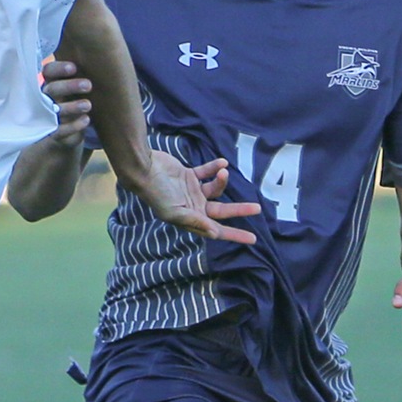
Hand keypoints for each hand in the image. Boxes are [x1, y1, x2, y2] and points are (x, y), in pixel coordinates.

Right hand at [39, 58, 91, 141]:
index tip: (74, 67)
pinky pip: (60, 131)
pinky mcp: (55, 134)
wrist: (70, 132)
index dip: (59, 69)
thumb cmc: (77, 100)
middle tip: (89, 85)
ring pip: (56, 110)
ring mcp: (49, 116)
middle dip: (69, 86)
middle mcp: (47, 98)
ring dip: (72, 106)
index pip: (48, 71)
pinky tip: (86, 120)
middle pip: (52, 89)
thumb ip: (84, 72)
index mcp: (52, 82)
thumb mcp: (78, 86)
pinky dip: (73, 126)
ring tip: (88, 105)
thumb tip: (104, 51)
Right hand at [132, 150, 259, 244]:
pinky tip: (222, 163)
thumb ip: (196, 221)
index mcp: (190, 219)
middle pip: (222, 211)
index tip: (253, 239)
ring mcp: (191, 191)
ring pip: (216, 189)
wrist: (144, 169)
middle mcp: (193, 206)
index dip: (234, 235)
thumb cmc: (156, 193)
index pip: (216, 230)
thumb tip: (216, 232)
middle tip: (257, 209)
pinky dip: (215, 167)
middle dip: (239, 210)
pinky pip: (207, 172)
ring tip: (223, 172)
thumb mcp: (174, 211)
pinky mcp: (189, 175)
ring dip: (222, 181)